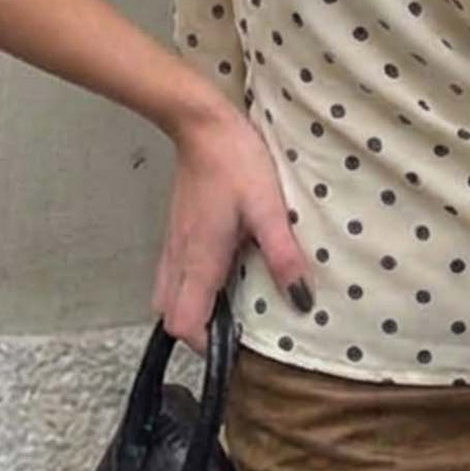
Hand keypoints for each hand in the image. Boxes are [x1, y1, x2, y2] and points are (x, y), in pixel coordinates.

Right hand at [151, 107, 314, 354]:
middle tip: (234, 326)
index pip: (183, 324)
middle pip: (170, 317)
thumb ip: (284, 257)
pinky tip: (218, 274)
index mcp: (200, 260)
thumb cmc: (236, 163)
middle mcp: (179, 259)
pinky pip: (172, 275)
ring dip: (193, 309)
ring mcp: (173, 245)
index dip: (205, 344)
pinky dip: (189, 288)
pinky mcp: (176, 231)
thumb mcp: (269, 210)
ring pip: (167, 297)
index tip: (236, 343)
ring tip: (228, 304)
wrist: (202, 126)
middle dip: (198, 331)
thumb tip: (302, 300)